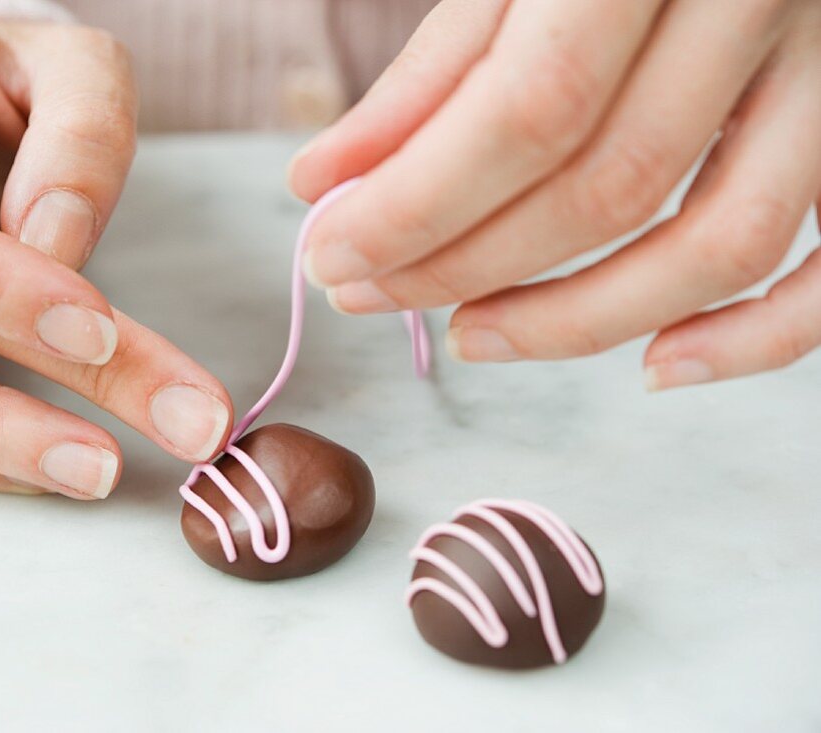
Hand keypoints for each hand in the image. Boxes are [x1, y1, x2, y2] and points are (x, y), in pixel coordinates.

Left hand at [290, 0, 820, 389]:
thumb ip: (429, 72)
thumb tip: (323, 181)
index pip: (529, 113)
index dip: (416, 206)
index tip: (330, 253)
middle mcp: (762, 1)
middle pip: (608, 189)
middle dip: (463, 266)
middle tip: (367, 290)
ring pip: (719, 244)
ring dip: (578, 321)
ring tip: (467, 336)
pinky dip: (751, 339)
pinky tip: (654, 366)